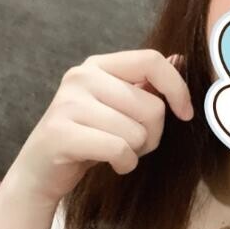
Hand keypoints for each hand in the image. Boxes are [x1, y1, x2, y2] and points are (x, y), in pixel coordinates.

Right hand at [7, 49, 192, 207]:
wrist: (44, 169)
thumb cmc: (91, 137)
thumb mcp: (120, 107)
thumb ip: (147, 84)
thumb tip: (180, 59)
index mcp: (99, 65)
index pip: (152, 60)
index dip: (178, 88)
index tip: (185, 114)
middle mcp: (81, 77)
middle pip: (153, 106)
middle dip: (153, 134)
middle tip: (133, 143)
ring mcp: (69, 104)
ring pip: (138, 133)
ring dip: (136, 151)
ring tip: (116, 151)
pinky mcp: (62, 133)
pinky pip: (120, 149)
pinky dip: (125, 163)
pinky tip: (113, 163)